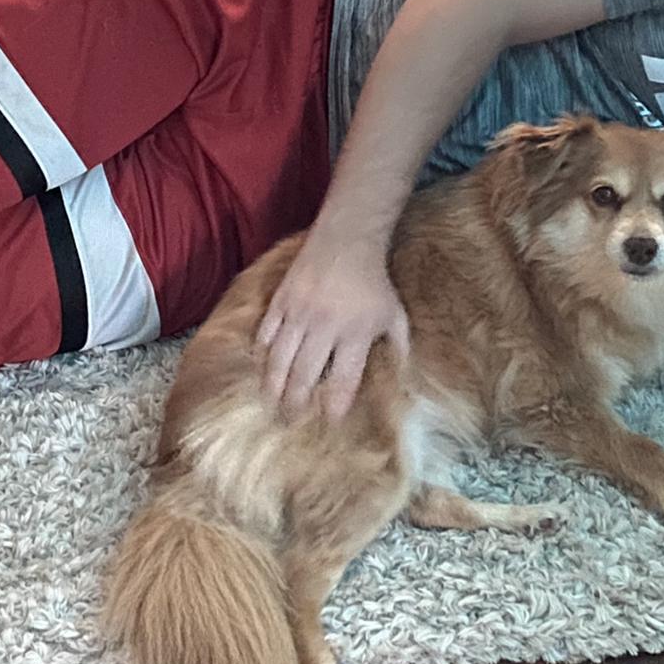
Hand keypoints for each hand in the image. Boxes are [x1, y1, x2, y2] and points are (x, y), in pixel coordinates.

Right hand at [258, 229, 410, 421]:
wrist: (347, 239)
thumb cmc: (374, 282)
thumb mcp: (395, 315)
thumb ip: (398, 347)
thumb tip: (404, 379)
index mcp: (355, 334)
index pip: (342, 381)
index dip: (334, 407)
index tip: (328, 424)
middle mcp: (324, 327)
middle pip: (304, 376)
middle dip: (295, 404)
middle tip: (289, 423)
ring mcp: (299, 313)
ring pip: (279, 360)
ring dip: (272, 387)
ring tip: (268, 405)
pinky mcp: (281, 300)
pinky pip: (265, 334)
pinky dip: (261, 354)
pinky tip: (259, 369)